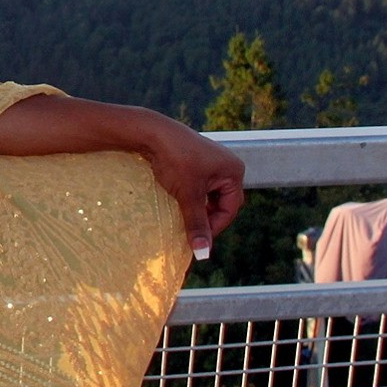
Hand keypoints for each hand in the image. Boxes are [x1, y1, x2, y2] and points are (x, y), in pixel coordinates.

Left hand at [139, 118, 245, 260]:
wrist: (152, 133)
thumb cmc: (175, 161)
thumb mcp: (188, 195)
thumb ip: (197, 224)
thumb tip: (203, 253)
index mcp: (234, 172)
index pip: (231, 208)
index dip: (216, 226)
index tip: (199, 240)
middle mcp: (227, 165)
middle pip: (222, 202)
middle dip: (207, 217)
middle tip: (191, 232)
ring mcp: (212, 162)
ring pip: (209, 195)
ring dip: (198, 208)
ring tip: (183, 219)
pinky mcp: (196, 160)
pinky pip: (199, 185)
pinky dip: (191, 197)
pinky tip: (178, 204)